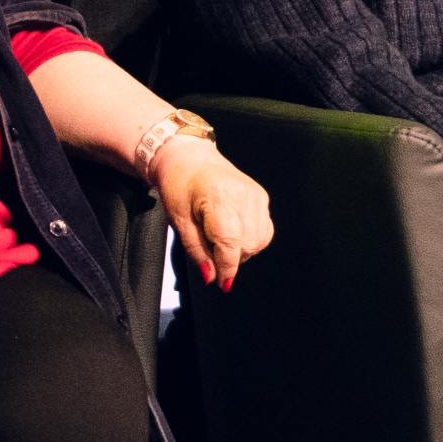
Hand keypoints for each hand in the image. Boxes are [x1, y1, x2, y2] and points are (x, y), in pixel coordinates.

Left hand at [154, 138, 274, 291]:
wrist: (189, 158)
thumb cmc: (179, 185)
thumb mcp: (178, 221)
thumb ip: (197, 251)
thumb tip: (211, 277)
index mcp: (218, 197)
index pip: (231, 242)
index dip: (228, 267)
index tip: (223, 283)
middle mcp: (242, 194)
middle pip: (248, 244)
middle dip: (231, 258)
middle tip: (211, 253)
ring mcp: (255, 194)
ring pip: (259, 240)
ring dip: (242, 250)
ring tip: (220, 238)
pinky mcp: (261, 196)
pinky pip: (264, 230)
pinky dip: (250, 239)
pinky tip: (234, 232)